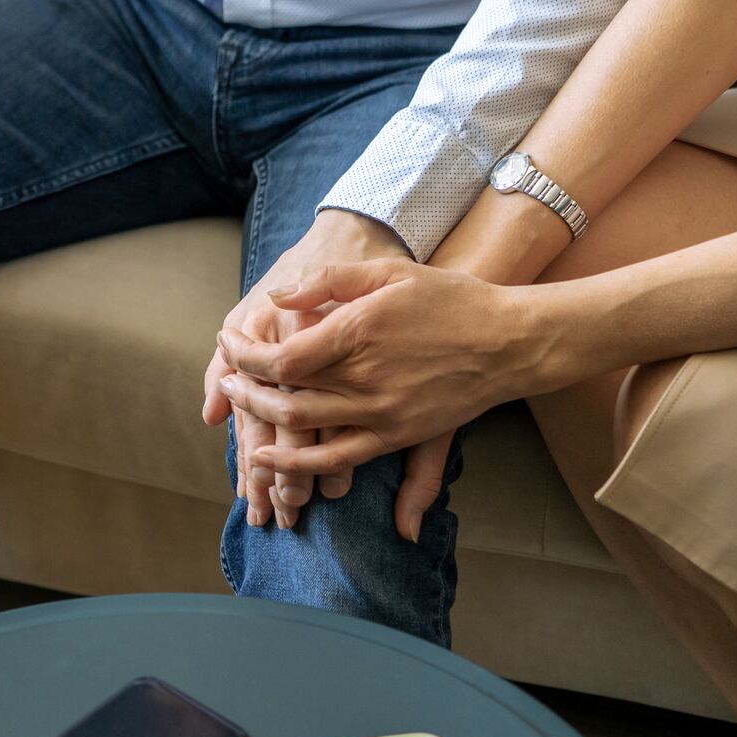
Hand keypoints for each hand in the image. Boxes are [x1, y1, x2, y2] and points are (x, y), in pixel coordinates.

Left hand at [216, 258, 550, 528]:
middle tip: (226, 377)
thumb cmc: (449, 299)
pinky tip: (269, 457)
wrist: (510, 341)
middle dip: (243, 387)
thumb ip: (327, 282)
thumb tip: (276, 299)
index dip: (243, 355)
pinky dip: (296, 463)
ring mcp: (380, 413)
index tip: (228, 342)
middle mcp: (365, 378)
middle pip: (283, 395)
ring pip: (301, 430)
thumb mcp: (388, 272)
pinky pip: (335, 460)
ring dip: (260, 422)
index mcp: (358, 333)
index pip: (280, 357)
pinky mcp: (395, 436)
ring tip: (240, 408)